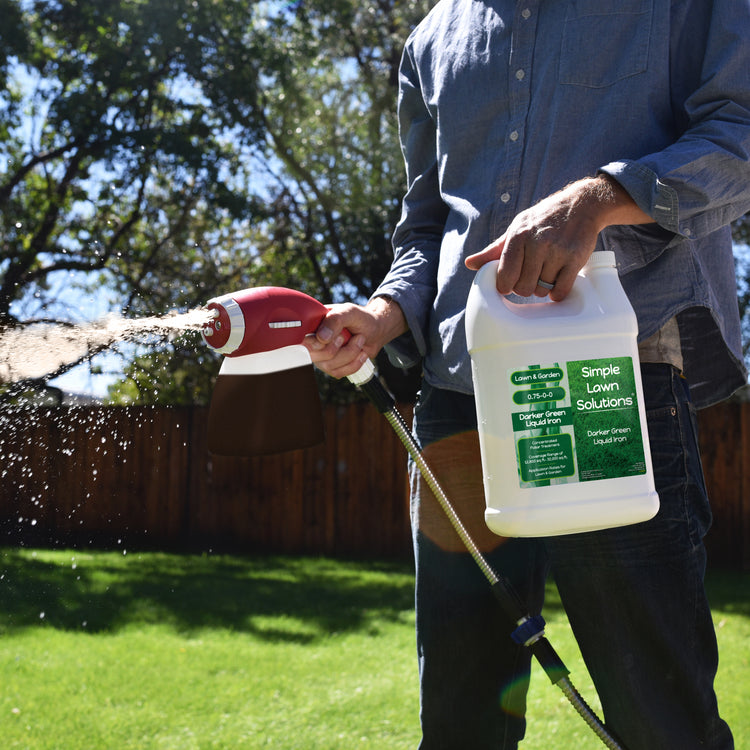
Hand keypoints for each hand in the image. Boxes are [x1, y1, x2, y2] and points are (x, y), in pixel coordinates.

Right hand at [302, 296, 406, 378]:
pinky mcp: (332, 367)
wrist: (376, 330)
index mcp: (313, 324)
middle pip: (314, 355)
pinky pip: (338, 373)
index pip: (300, 338)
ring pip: (328, 365)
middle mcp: (313, 341)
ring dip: (350, 354)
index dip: (312, 343)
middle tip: (352, 335)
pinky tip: (361, 353)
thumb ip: (335, 321)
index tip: (328, 339)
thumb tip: (321, 338)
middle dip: (338, 347)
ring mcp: (321, 356)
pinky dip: (354, 364)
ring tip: (360, 340)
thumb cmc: (361, 319)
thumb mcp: (349, 312)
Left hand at [465, 175, 650, 299]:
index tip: (510, 284)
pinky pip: (561, 290)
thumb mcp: (517, 228)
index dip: (506, 286)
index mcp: (518, 236)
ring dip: (543, 288)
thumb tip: (469, 264)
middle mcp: (537, 243)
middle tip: (531, 277)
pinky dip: (557, 293)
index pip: (504, 276)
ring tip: (546, 273)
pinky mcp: (576, 259)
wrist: (581, 204)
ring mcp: (558, 251)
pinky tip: (557, 283)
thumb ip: (494, 250)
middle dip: (525, 287)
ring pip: (542, 290)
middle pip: (523, 288)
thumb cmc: (543, 219)